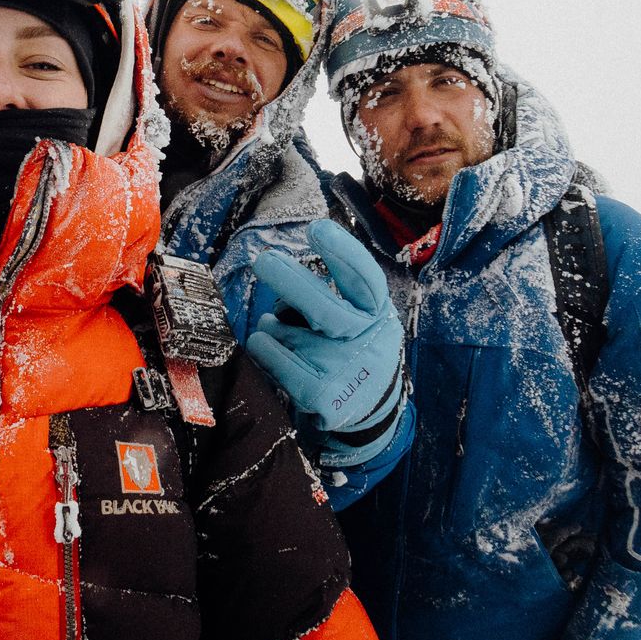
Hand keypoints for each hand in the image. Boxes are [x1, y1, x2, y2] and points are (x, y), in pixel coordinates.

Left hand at [245, 220, 404, 436]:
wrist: (365, 410)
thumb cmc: (351, 349)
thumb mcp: (360, 318)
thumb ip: (335, 294)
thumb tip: (287, 266)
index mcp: (376, 312)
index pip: (365, 280)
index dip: (343, 253)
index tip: (318, 229)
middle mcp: (366, 341)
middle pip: (326, 309)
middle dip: (292, 283)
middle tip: (264, 261)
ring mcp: (346, 372)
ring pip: (289, 335)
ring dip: (272, 325)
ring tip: (275, 328)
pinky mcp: (325, 397)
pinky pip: (277, 362)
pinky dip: (264, 349)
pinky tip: (264, 344)